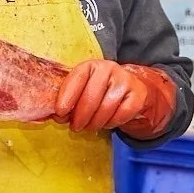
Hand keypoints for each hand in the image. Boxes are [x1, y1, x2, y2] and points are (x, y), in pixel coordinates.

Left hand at [54, 59, 178, 138]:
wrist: (131, 88)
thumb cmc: (100, 91)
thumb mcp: (84, 88)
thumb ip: (69, 98)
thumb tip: (55, 115)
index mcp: (91, 65)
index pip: (77, 78)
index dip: (67, 96)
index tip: (60, 113)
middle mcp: (109, 69)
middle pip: (91, 97)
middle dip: (80, 116)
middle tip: (74, 127)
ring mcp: (125, 81)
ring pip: (106, 108)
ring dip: (94, 123)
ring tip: (88, 127)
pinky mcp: (138, 95)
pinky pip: (121, 115)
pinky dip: (111, 123)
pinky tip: (106, 123)